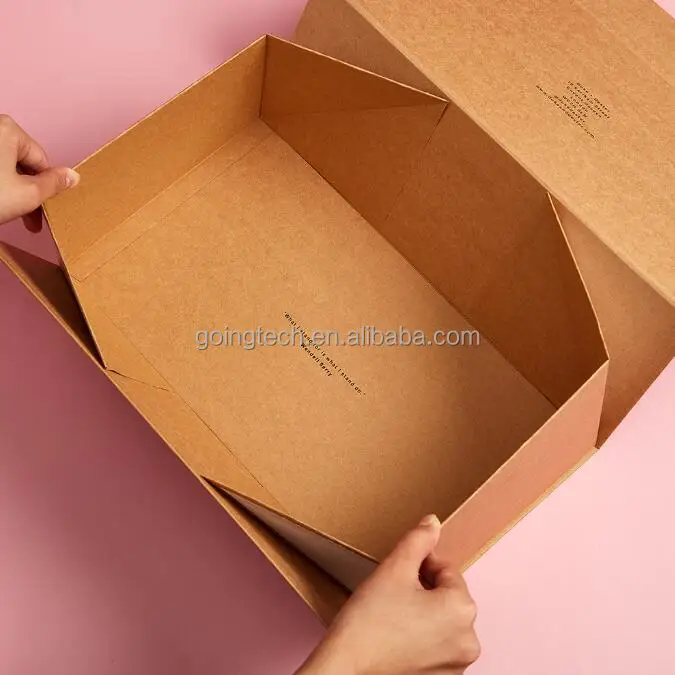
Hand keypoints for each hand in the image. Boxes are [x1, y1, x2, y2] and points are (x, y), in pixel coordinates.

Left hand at [0, 114, 78, 230]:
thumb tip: (72, 176)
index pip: (41, 161)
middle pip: (20, 162)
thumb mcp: (28, 195)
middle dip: (26, 191)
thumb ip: (54, 184)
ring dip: (10, 190)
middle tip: (27, 218)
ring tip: (7, 212)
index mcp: (9, 131)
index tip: (43, 210)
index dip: (46, 189)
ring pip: (3, 166)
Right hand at [298, 515, 479, 674]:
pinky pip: (437, 648)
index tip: (397, 574)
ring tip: (393, 616)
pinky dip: (422, 639)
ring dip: (424, 613)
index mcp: (462, 609)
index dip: (420, 565)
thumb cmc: (369, 622)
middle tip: (393, 594)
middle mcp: (468, 640)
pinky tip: (397, 637)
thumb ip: (418, 541)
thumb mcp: (394, 569)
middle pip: (447, 597)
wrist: (347, 669)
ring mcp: (457, 665)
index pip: (446, 570)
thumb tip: (433, 522)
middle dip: (424, 590)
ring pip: (442, 622)